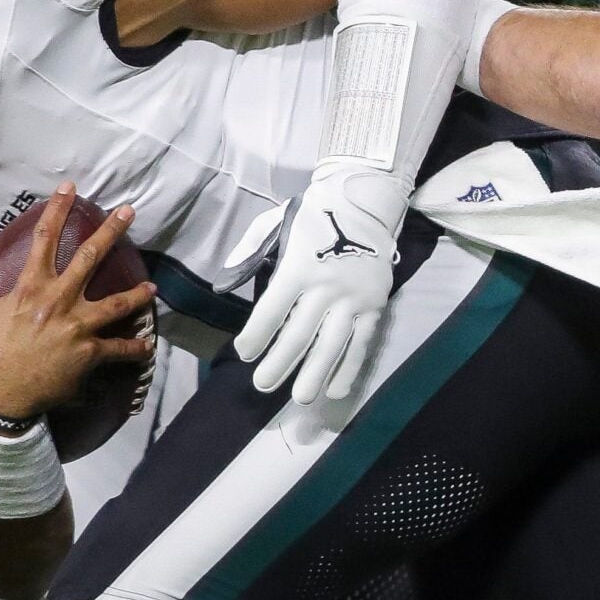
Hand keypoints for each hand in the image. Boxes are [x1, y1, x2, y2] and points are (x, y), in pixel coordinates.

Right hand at [0, 186, 156, 420]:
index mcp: (30, 286)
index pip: (45, 237)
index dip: (58, 209)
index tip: (71, 188)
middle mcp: (59, 300)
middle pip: (90, 257)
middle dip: (112, 231)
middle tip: (129, 212)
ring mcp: (77, 326)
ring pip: (117, 303)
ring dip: (137, 293)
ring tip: (152, 286)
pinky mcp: (89, 353)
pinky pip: (119, 349)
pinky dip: (135, 348)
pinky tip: (148, 345)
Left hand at [235, 164, 403, 404]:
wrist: (365, 201)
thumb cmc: (313, 215)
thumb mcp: (274, 222)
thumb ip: (249, 250)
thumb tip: (224, 283)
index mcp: (297, 268)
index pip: (272, 311)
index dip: (256, 336)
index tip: (245, 354)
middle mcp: (326, 287)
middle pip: (299, 335)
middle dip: (279, 364)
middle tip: (262, 385)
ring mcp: (353, 299)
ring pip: (332, 345)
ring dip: (315, 375)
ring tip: (300, 398)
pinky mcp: (375, 306)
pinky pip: (361, 344)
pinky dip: (349, 368)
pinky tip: (336, 389)